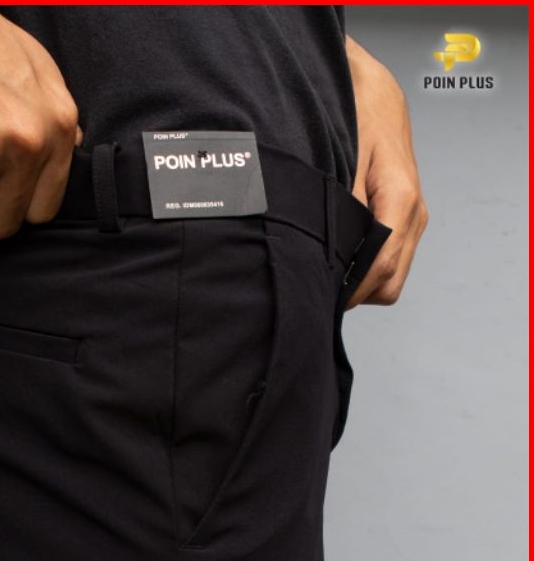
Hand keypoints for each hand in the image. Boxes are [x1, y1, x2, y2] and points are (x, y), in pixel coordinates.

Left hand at [345, 35, 428, 307]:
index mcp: (400, 199)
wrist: (373, 90)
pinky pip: (390, 257)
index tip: (323, 298)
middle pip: (391, 280)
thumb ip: (342, 209)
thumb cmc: (356, 117)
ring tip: (327, 270)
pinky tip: (342, 255)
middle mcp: (413, 212)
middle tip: (319, 288)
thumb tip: (333, 254)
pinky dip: (367, 267)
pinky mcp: (406, 216)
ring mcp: (413, 216)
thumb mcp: (341, 161)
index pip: (382, 266)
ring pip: (392, 274)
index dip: (352, 290)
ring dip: (362, 280)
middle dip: (356, 291)